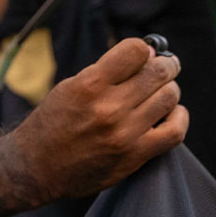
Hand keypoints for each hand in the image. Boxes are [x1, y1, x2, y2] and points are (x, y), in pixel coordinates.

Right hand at [6, 37, 186, 202]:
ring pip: (169, 98)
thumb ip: (106, 72)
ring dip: (170, 89)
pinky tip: (171, 112)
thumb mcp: (69, 87)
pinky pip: (174, 132)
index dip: (143, 48)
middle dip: (166, 64)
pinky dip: (179, 117)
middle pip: (158, 72)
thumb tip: (149, 54)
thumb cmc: (52, 123)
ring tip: (162, 90)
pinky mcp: (134, 156)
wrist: (36, 168)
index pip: (136, 51)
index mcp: (88, 85)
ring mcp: (123, 134)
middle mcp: (108, 108)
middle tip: (165, 66)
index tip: (144, 54)